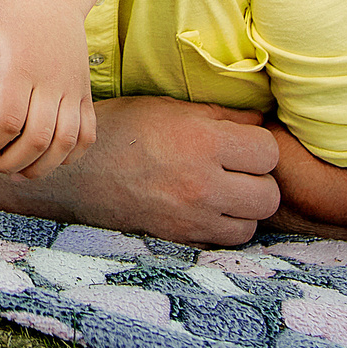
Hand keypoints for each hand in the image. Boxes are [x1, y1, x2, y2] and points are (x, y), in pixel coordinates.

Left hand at [0, 0, 97, 177]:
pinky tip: (46, 158)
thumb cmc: (9, 12)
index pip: (7, 122)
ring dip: (39, 167)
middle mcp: (53, 82)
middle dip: (8, 162)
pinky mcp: (85, 93)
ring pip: (65, 145)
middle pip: (36, 141)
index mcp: (22, 68)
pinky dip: (70, 156)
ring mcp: (74, 89)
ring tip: (15, 169)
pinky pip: (87, 136)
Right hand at [56, 94, 279, 246]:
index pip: (267, 152)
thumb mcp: (169, 108)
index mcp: (201, 141)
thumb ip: (220, 115)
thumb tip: (259, 120)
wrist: (78, 174)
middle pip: (268, 194)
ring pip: (252, 223)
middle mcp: (202, 184)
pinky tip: (208, 208)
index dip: (258, 145)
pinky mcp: (182, 239)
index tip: (242, 142)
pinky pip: (226, 240)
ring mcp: (192, 217)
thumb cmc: (123, 130)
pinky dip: (225, 226)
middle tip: (237, 169)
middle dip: (258, 179)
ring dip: (244, 207)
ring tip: (224, 191)